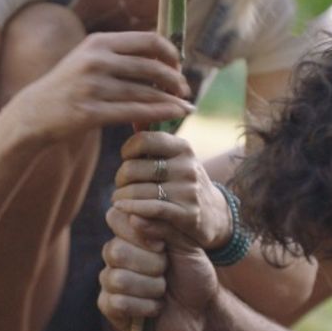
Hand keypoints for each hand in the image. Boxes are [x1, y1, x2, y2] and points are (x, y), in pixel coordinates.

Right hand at [12, 32, 193, 142]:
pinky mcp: (90, 112)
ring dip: (171, 100)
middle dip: (174, 79)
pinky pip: (134, 112)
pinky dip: (159, 114)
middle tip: (184, 89)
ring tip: (185, 106)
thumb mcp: (87, 59)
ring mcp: (92, 87)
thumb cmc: (67, 87)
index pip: (148, 41)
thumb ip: (118, 54)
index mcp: (99, 42)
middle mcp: (96, 60)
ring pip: (145, 92)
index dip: (170, 53)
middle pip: (151, 67)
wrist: (33, 113)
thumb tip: (160, 54)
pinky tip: (174, 115)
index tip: (178, 65)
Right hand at [98, 205, 218, 330]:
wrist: (203, 311)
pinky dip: (146, 306)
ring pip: (118, 279)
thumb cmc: (193, 275)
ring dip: (151, 287)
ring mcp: (110, 281)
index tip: (162, 245)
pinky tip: (156, 307)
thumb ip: (164, 226)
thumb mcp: (186, 245)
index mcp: (131, 234)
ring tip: (163, 290)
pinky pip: (118, 303)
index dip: (139, 233)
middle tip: (166, 270)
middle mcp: (115, 255)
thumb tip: (136, 217)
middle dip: (151, 263)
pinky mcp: (110, 307)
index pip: (115, 218)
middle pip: (115, 251)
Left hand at [111, 131, 230, 248]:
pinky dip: (132, 209)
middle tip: (120, 185)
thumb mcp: (174, 158)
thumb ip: (153, 140)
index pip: (143, 140)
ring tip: (118, 200)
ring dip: (121, 197)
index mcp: (183, 148)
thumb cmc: (182, 182)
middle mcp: (187, 167)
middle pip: (134, 168)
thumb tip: (135, 116)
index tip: (126, 159)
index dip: (127, 150)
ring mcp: (189, 191)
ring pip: (138, 191)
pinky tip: (122, 208)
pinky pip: (151, 209)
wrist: (213, 214)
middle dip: (120, 179)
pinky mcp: (188, 214)